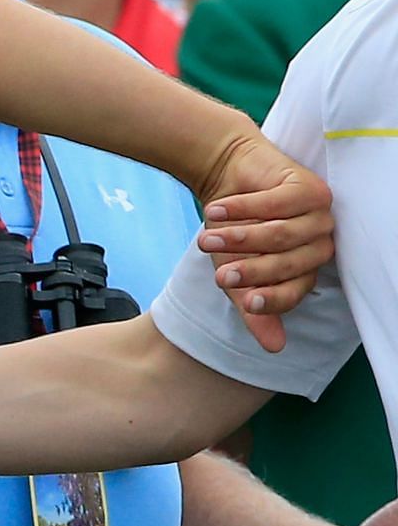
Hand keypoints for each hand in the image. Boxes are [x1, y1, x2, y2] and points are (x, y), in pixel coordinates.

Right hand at [194, 130, 333, 350]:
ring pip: (281, 234)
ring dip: (240, 238)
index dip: (272, 298)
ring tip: (206, 239)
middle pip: (289, 262)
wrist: (228, 177)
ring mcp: (319, 214)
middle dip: (251, 270)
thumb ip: (252, 305)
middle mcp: (319, 242)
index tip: (245, 300)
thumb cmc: (233, 226)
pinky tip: (216, 211)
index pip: (296, 290)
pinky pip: (275, 204)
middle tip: (219, 275)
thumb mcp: (235, 269)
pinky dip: (242, 209)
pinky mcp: (308, 187)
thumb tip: (274, 348)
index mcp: (307, 267)